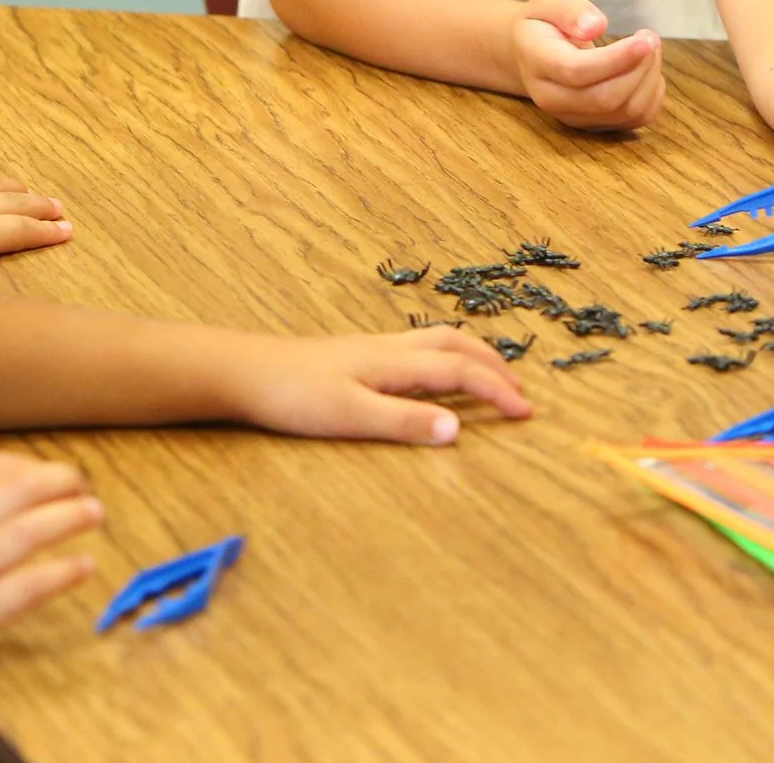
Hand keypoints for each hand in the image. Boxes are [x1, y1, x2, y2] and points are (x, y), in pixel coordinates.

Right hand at [0, 453, 100, 708]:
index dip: (32, 466)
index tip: (55, 473)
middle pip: (16, 491)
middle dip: (59, 482)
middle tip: (85, 487)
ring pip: (27, 531)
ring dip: (69, 518)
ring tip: (95, 515)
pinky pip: (26, 587)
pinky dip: (61, 572)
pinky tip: (83, 566)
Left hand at [222, 328, 532, 444]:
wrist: (246, 372)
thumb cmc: (294, 395)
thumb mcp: (351, 416)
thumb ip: (404, 423)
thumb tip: (458, 431)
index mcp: (394, 362)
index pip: (460, 372)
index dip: (496, 391)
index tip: (527, 413)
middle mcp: (389, 348)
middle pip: (456, 345)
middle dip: (493, 365)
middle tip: (521, 391)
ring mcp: (373, 349)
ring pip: (437, 341)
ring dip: (471, 355)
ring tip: (491, 374)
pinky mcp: (357, 355)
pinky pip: (418, 347)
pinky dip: (445, 356)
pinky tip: (434, 372)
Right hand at [512, 0, 663, 129]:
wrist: (528, 56)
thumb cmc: (542, 24)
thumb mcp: (548, 1)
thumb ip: (569, 10)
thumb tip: (596, 26)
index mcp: (536, 62)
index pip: (576, 71)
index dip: (614, 59)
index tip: (642, 41)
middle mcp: (550, 97)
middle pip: (603, 98)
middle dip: (638, 68)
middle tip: (650, 38)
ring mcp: (572, 116)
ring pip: (624, 110)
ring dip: (648, 79)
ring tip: (650, 48)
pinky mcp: (594, 125)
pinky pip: (635, 118)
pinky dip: (651, 94)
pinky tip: (646, 70)